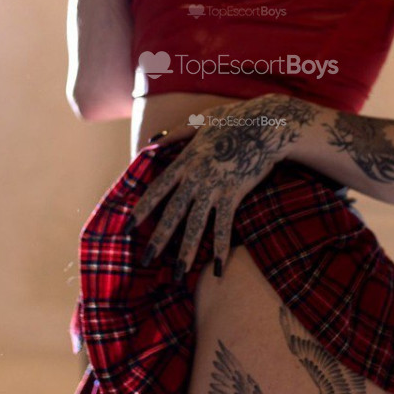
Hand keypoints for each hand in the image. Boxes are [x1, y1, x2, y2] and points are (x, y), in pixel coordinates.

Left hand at [128, 95, 318, 277]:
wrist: (266, 124)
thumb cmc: (235, 120)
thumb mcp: (200, 121)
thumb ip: (175, 133)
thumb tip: (151, 140)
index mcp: (185, 161)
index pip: (157, 190)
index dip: (142, 210)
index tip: (128, 226)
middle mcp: (195, 177)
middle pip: (172, 213)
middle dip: (158, 239)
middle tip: (146, 260)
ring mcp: (215, 187)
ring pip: (196, 225)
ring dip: (187, 252)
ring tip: (179, 273)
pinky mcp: (234, 194)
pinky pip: (225, 226)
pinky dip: (222, 247)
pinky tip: (218, 268)